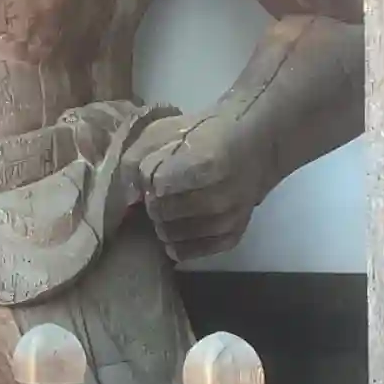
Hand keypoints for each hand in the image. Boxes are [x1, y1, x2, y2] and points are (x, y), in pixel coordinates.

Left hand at [130, 109, 271, 262]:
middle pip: (162, 213)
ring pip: (172, 236)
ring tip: (171, 207)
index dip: (149, 180)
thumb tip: (130, 195)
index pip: (157, 186)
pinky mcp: (232, 236)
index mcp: (206, 164)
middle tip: (162, 192)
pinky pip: (192, 252)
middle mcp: (220, 198)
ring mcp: (228, 220)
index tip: (156, 172)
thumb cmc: (204, 133)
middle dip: (154, 203)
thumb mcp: (165, 131)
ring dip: (163, 223)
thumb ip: (138, 158)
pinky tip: (177, 227)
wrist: (254, 143)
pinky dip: (178, 243)